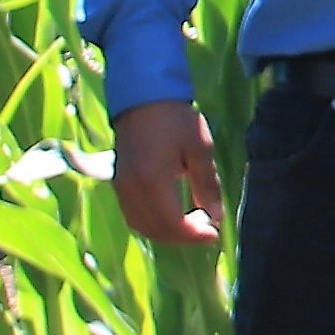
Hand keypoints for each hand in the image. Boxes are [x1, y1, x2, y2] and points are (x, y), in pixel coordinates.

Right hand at [110, 105, 226, 256]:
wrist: (143, 97)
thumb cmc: (176, 119)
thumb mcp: (200, 148)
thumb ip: (207, 184)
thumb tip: (216, 217)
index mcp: (152, 181)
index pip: (172, 224)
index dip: (194, 235)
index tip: (215, 233)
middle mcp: (131, 190)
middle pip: (156, 230)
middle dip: (183, 237)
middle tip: (207, 229)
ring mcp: (121, 188)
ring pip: (142, 226)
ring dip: (167, 233)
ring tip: (192, 225)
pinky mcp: (118, 184)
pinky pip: (133, 215)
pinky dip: (153, 224)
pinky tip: (172, 216)